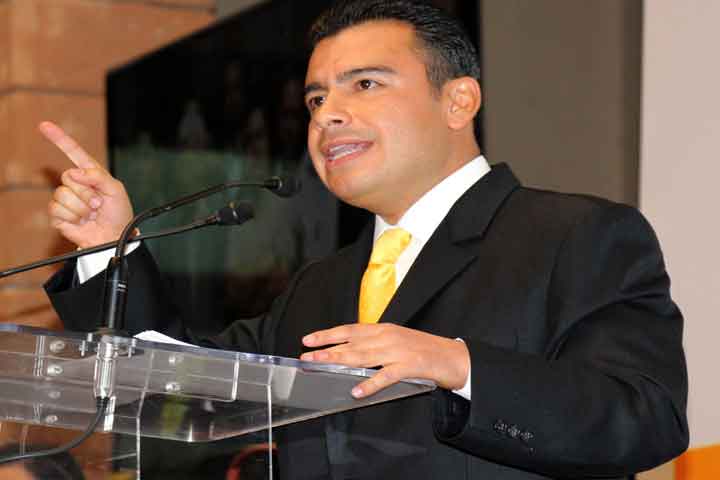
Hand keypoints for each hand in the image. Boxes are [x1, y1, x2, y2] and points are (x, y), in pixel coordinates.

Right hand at [40, 121, 133, 247]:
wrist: (113, 237)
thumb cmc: (118, 213)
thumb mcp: (116, 190)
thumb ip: (97, 176)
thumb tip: (74, 172)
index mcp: (91, 174)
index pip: (74, 152)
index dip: (59, 139)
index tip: (44, 125)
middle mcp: (76, 184)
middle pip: (68, 177)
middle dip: (86, 193)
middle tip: (98, 204)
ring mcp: (66, 199)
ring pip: (62, 194)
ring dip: (81, 207)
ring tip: (91, 214)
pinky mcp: (58, 214)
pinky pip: (56, 209)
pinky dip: (72, 217)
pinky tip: (81, 221)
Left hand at [300, 323, 469, 397]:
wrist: (454, 357)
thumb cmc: (424, 350)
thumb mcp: (396, 341)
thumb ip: (375, 344)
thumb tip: (348, 351)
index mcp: (384, 329)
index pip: (350, 329)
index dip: (328, 334)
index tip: (308, 340)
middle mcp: (388, 337)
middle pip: (351, 343)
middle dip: (327, 350)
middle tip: (306, 357)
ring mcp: (399, 351)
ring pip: (363, 356)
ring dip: (340, 361)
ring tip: (321, 366)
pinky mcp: (410, 366)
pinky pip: (386, 376)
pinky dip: (370, 384)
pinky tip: (357, 391)